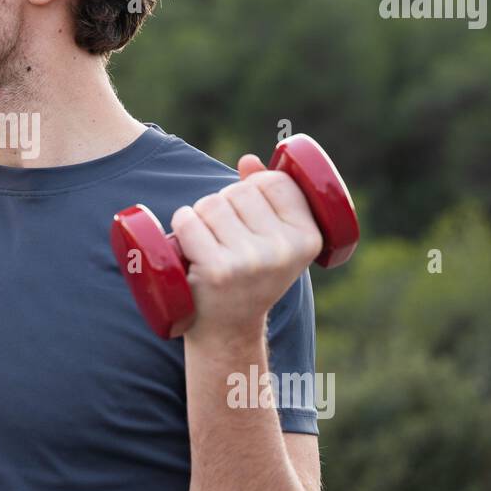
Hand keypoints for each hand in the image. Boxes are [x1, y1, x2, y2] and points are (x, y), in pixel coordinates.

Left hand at [170, 154, 322, 348]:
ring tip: (208, 244)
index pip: (274, 182)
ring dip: (200, 217)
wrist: (227, 330)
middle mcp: (284, 251)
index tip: (250, 216)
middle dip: (224, 205)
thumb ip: (266, 197)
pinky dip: (181, 226)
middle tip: (226, 239)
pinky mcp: (218, 270)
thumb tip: (248, 160)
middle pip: (238, 191)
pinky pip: (188, 221)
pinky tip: (188, 248)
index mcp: (308, 238)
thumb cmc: (248, 277)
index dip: (253, 189)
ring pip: (211, 203)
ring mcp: (251, 261)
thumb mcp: (272, 240)